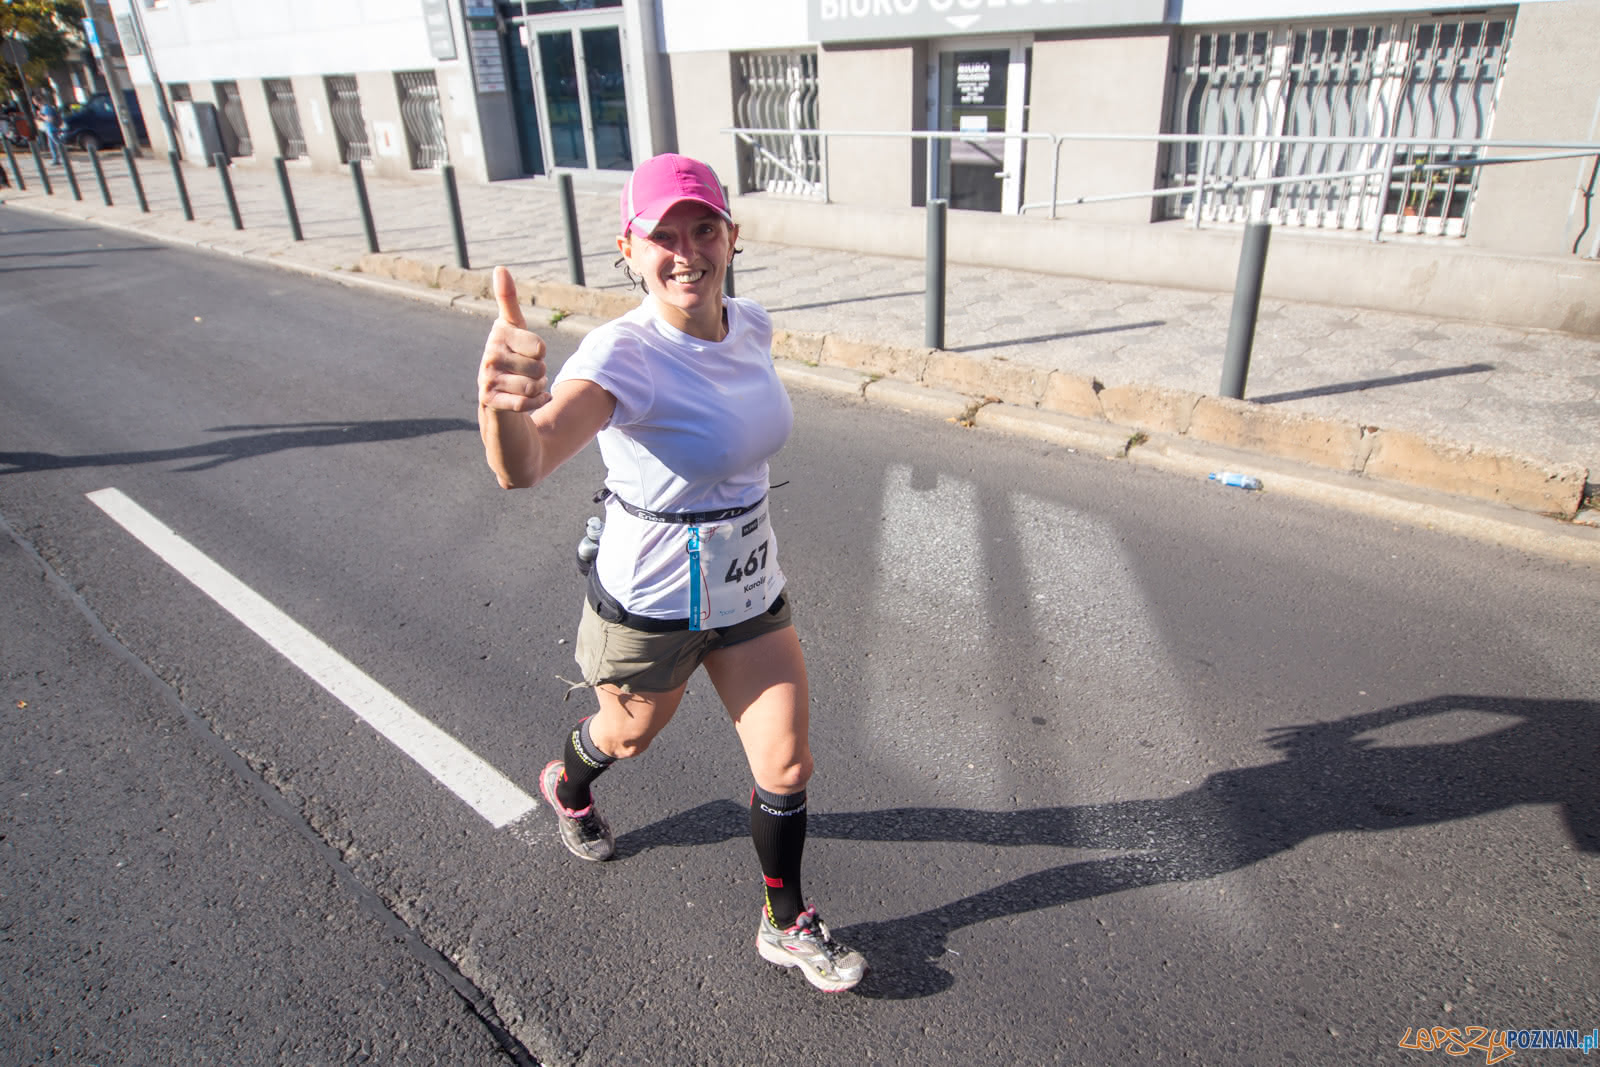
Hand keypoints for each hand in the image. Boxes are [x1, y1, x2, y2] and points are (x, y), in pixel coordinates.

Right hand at [478, 267, 549, 412]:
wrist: (498, 396)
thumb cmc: (511, 357)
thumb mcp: (513, 327)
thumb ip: (508, 299)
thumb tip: (500, 268)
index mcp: (499, 333)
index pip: (540, 347)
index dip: (541, 354)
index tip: (528, 353)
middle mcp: (490, 354)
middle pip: (539, 368)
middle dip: (540, 374)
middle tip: (526, 372)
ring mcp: (487, 377)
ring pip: (532, 386)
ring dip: (537, 389)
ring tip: (525, 385)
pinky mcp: (489, 399)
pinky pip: (524, 402)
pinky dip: (534, 402)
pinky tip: (530, 400)